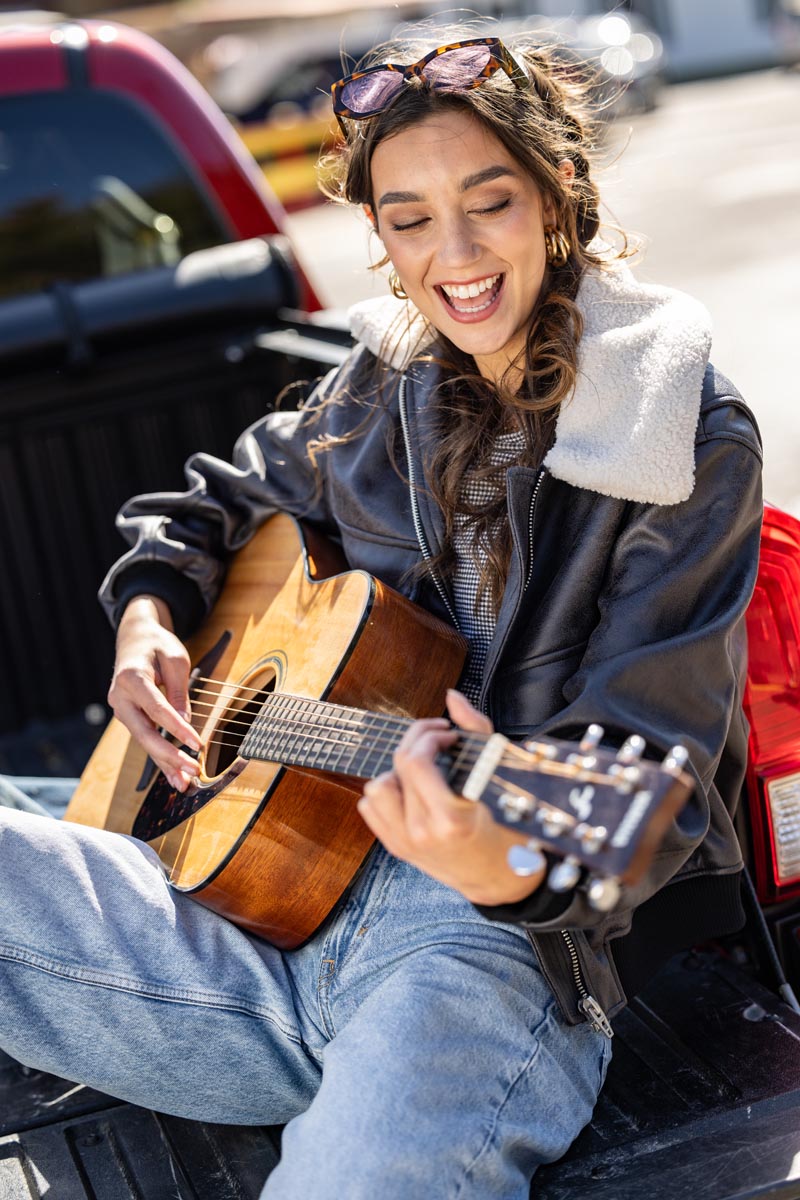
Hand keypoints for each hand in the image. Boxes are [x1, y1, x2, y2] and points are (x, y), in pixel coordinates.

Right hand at [108, 596, 201, 791]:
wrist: (134, 638)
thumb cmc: (157, 645)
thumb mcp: (175, 658)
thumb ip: (180, 690)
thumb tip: (185, 722)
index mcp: (131, 677)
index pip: (157, 709)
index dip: (178, 729)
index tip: (198, 745)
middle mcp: (120, 697)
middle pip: (144, 733)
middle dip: (169, 755)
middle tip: (192, 770)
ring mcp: (121, 709)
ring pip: (144, 741)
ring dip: (164, 763)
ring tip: (183, 784)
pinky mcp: (129, 716)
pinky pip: (145, 739)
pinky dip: (159, 757)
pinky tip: (172, 776)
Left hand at [357, 689, 545, 905]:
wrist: (496, 874)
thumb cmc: (504, 822)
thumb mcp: (496, 776)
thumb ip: (475, 728)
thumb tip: (450, 697)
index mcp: (449, 818)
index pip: (415, 760)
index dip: (429, 735)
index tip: (448, 735)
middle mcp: (422, 832)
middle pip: (398, 766)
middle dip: (418, 741)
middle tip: (438, 741)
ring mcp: (404, 842)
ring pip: (376, 785)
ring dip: (398, 771)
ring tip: (424, 772)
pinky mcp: (395, 847)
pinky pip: (369, 807)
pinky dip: (387, 792)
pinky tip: (411, 791)